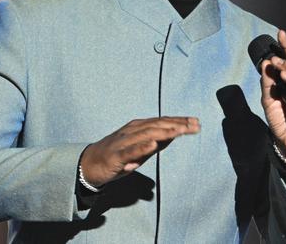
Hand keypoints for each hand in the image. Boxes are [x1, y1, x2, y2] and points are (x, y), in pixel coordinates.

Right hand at [79, 116, 200, 186]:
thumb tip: (173, 137)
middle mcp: (132, 130)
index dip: (179, 121)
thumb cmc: (117, 156)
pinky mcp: (116, 155)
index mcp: (138, 127)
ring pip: (147, 134)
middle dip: (178, 125)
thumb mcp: (139, 149)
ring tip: (181, 130)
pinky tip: (154, 144)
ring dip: (165, 132)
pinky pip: (131, 150)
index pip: (162, 122)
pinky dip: (142, 146)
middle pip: (158, 125)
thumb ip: (155, 143)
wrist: (89, 164)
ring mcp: (123, 142)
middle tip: (195, 125)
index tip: (196, 122)